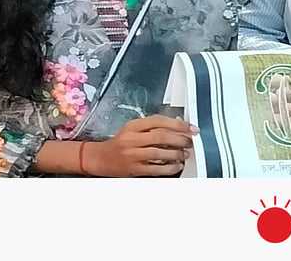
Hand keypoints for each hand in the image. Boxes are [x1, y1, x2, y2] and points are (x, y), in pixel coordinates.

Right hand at [82, 115, 196, 176]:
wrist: (100, 158)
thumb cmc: (119, 143)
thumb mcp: (132, 130)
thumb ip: (151, 127)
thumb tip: (177, 127)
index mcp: (133, 126)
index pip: (158, 121)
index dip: (177, 124)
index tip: (190, 127)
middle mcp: (132, 139)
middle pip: (161, 136)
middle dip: (180, 139)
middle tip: (190, 141)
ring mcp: (133, 155)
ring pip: (160, 153)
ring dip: (176, 154)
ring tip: (184, 154)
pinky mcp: (134, 169)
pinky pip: (156, 169)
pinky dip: (169, 168)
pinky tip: (176, 166)